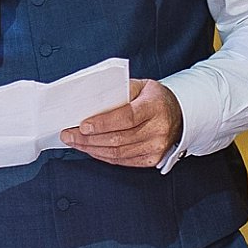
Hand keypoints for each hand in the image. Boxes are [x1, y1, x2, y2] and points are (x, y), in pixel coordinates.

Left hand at [61, 79, 181, 167]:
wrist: (179, 114)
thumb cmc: (155, 98)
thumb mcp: (141, 86)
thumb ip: (118, 91)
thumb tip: (90, 101)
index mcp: (155, 106)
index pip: (127, 117)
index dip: (103, 123)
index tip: (82, 125)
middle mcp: (158, 129)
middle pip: (118, 138)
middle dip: (88, 138)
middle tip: (68, 134)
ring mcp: (156, 147)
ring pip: (117, 152)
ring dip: (91, 148)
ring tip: (74, 142)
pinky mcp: (152, 159)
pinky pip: (122, 161)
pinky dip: (102, 155)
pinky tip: (89, 148)